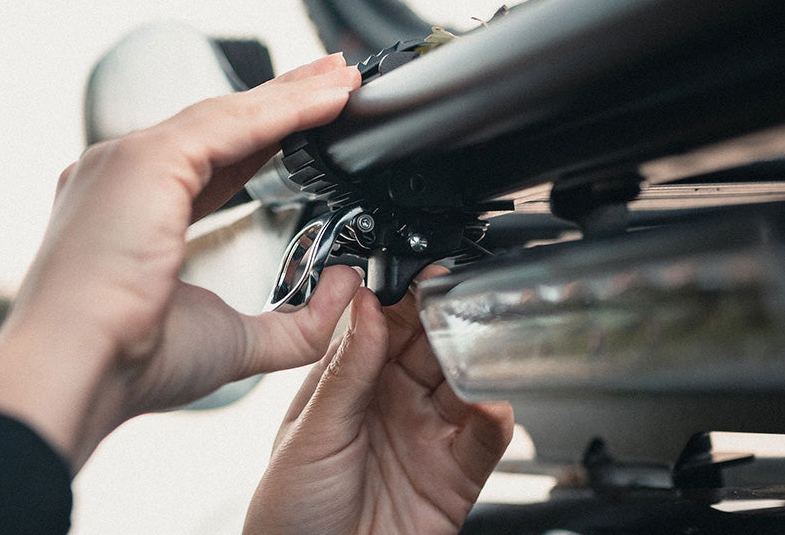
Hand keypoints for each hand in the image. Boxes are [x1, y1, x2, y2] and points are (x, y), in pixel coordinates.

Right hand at [0, 53, 362, 468]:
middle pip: (221, 125)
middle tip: (332, 81)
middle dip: (282, 100)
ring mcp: (128, 159)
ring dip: (291, 94)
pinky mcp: (145, 158)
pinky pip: (231, 124)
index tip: (307, 126)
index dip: (265, 139)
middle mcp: (123, 175)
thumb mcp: (232, 341)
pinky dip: (285, 109)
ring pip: (228, 116)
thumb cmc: (128, 365)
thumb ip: (296, 323)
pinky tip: (328, 99)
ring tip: (341, 78)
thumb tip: (346, 288)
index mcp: (131, 211)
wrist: (73, 374)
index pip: (212, 161)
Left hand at [245, 269, 513, 534]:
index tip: (424, 273)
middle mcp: (392, 403)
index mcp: (350, 383)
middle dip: (448, 321)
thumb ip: (348, 369)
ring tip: (479, 347)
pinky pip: (485, 441)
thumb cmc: (290, 513)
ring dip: (476, 362)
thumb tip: (367, 303)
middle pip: (431, 347)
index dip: (406, 297)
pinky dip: (494, 418)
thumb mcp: (314, 431)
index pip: (386, 325)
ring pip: (464, 385)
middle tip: (461, 301)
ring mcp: (425, 437)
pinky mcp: (454, 477)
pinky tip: (490, 403)